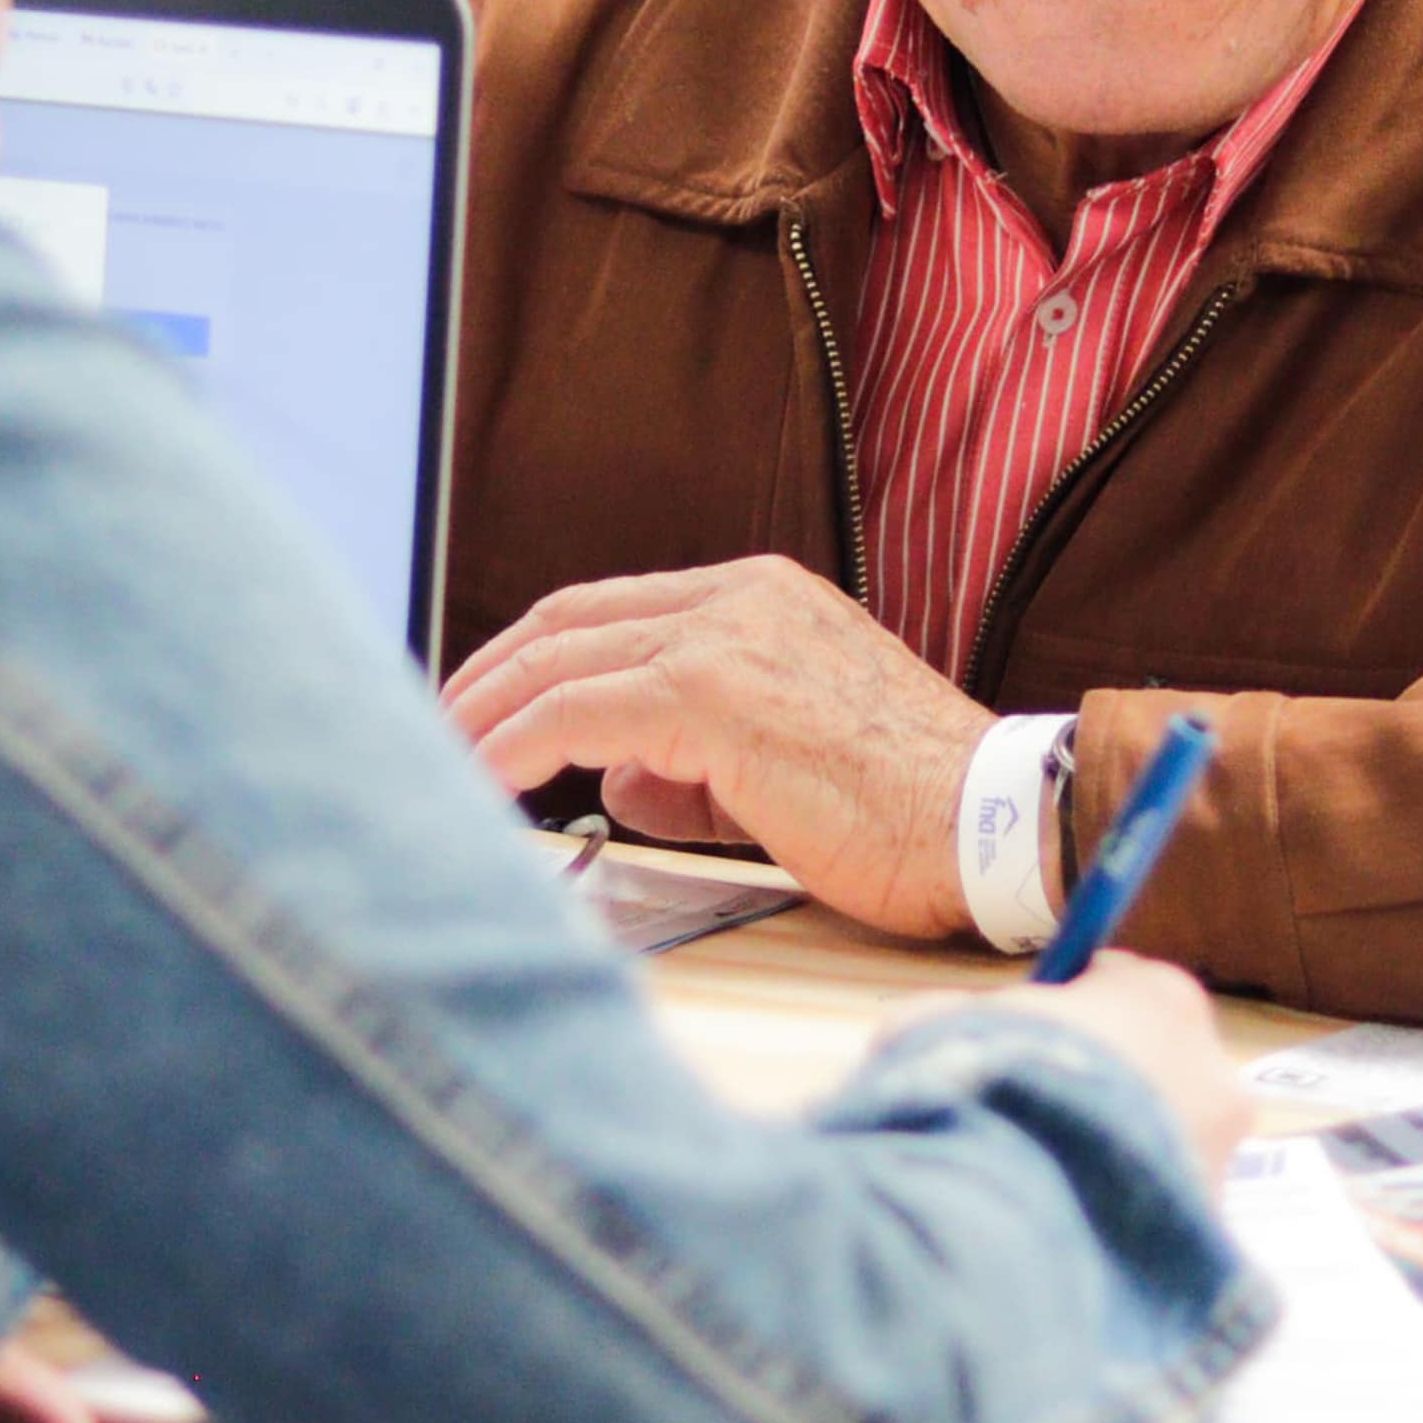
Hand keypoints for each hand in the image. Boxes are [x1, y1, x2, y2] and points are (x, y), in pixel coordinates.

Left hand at [443, 555, 984, 938]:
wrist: (988, 825)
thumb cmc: (908, 812)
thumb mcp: (786, 761)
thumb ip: (694, 760)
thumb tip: (620, 781)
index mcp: (761, 597)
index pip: (608, 610)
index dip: (530, 657)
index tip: (482, 708)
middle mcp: (736, 598)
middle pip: (565, 622)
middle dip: (484, 679)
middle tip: (434, 732)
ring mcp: (723, 638)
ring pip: (556, 661)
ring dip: (482, 716)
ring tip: (441, 767)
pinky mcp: (709, 697)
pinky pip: (572, 716)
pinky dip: (511, 749)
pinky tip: (485, 786)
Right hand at [881, 956, 1250, 1197]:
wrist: (1024, 1202)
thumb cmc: (991, 1088)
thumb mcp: (941, 1026)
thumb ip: (952, 1022)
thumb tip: (927, 1036)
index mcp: (1163, 997)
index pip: (1123, 984)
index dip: (1069, 1009)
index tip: (1024, 1036)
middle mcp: (1214, 1071)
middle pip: (1154, 1066)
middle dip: (1103, 1086)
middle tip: (1030, 1119)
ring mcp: (1219, 1156)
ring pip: (1161, 1144)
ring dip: (1113, 1158)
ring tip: (1041, 1188)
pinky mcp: (1210, 1232)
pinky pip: (1158, 1214)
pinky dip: (1119, 1220)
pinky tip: (1063, 1232)